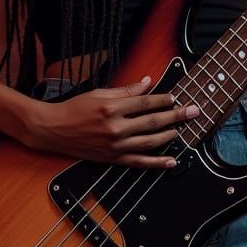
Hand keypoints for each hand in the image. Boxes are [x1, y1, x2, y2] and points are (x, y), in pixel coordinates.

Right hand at [23, 77, 200, 168]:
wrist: (53, 130)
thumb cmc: (74, 108)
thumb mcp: (100, 92)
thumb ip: (127, 90)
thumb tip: (149, 83)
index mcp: (111, 106)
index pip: (145, 102)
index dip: (163, 100)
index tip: (176, 98)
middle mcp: (115, 127)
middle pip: (153, 121)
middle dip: (176, 116)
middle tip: (193, 112)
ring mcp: (114, 145)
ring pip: (149, 142)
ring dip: (170, 136)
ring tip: (182, 130)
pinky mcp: (112, 159)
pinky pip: (139, 162)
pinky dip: (157, 163)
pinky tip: (171, 161)